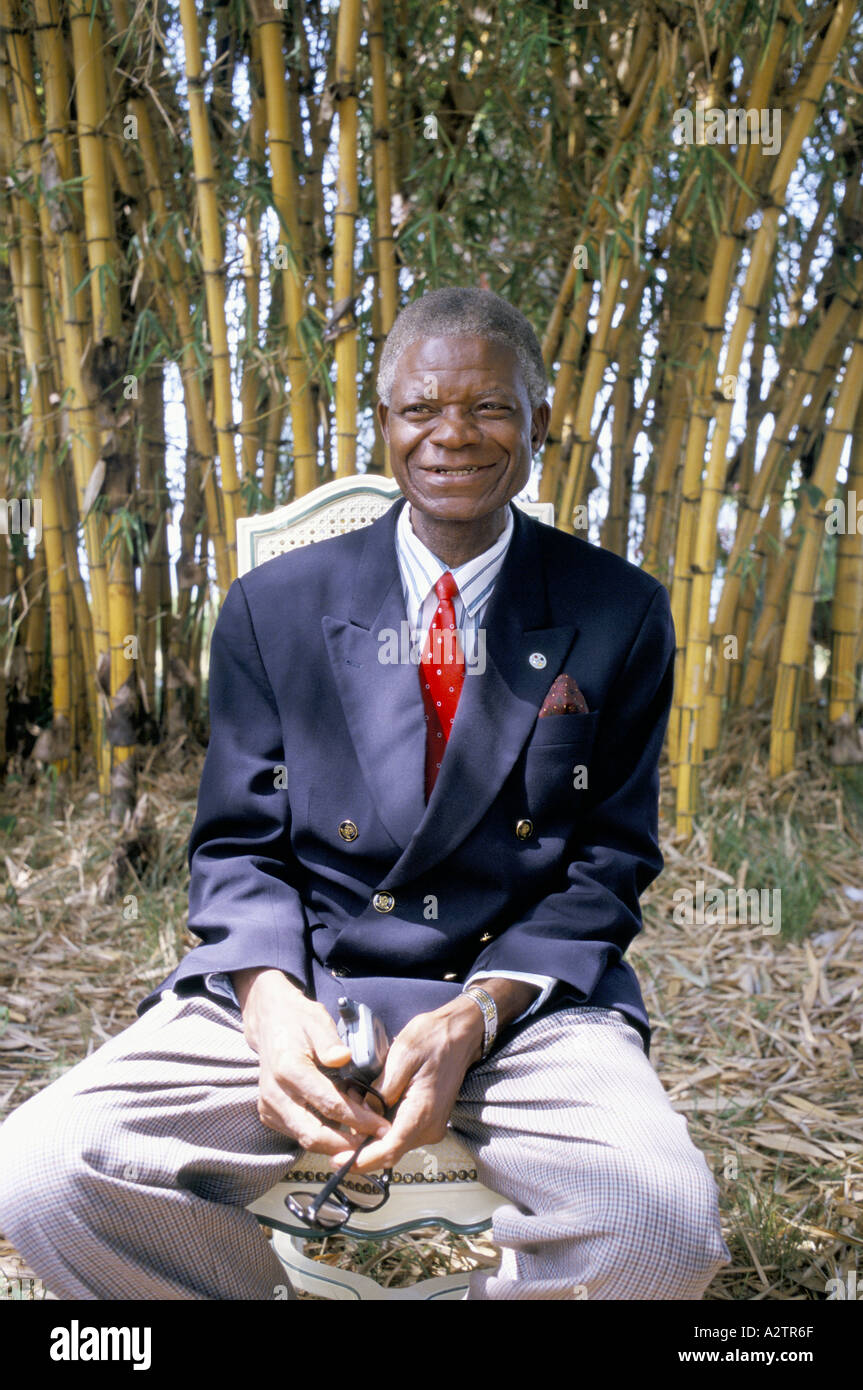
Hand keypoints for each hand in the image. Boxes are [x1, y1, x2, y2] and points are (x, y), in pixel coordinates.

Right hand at [233, 968, 391, 1158]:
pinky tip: (342, 1123)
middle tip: (376, 1140)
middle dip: (348, 1144)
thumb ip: (329, 1041)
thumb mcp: (317, 1020)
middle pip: (314, 1135)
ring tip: (363, 1129)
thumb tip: (343, 1057)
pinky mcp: (270, 1114)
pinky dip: (323, 1134)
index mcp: (288, 1070)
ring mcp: (269, 1107)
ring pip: (306, 1139)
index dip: (359, 1120)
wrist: (270, 1023)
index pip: (329, 1105)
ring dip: (337, 1141)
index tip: (383, 1127)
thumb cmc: (299, 1021)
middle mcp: (275, 1094)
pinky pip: (299, 1134)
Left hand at [329, 995, 485, 1172]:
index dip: (362, 1160)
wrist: (460, 1033)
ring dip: (370, 1133)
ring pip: (392, 1143)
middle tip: (337, 1122)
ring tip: (352, 1104)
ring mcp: (430, 1127)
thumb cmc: (431, 1038)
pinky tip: (368, 1104)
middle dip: (360, 1145)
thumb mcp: (400, 1056)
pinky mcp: (427, 1121)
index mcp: (422, 1112)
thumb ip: (380, 1091)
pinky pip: (399, 1132)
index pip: (390, 1150)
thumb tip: (362, 1115)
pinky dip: (380, 1125)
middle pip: (389, 1151)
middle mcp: (429, 1128)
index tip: (338, 1162)